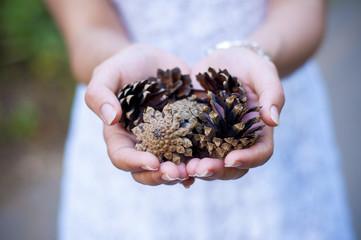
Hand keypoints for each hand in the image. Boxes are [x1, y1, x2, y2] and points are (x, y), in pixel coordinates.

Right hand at [85, 44, 192, 185]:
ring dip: (183, 173)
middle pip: (147, 170)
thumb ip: (99, 94)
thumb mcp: (107, 73)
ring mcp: (165, 141)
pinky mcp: (185, 133)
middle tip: (177, 173)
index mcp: (120, 135)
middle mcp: (143, 144)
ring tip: (196, 170)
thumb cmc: (124, 66)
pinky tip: (211, 162)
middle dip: (161, 175)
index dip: (135, 162)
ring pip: (171, 166)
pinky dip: (199, 159)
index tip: (152, 161)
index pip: (121, 156)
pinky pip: (192, 152)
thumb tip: (110, 119)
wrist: (151, 61)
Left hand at [186, 47, 284, 180]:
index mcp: (257, 131)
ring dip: (197, 169)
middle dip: (217, 170)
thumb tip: (273, 120)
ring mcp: (213, 139)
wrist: (222, 61)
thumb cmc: (247, 65)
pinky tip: (168, 159)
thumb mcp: (262, 72)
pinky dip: (180, 158)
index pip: (260, 153)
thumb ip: (272, 93)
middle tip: (200, 169)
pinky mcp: (193, 133)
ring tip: (184, 167)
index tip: (231, 159)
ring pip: (208, 163)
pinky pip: (188, 150)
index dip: (248, 159)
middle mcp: (235, 141)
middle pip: (231, 166)